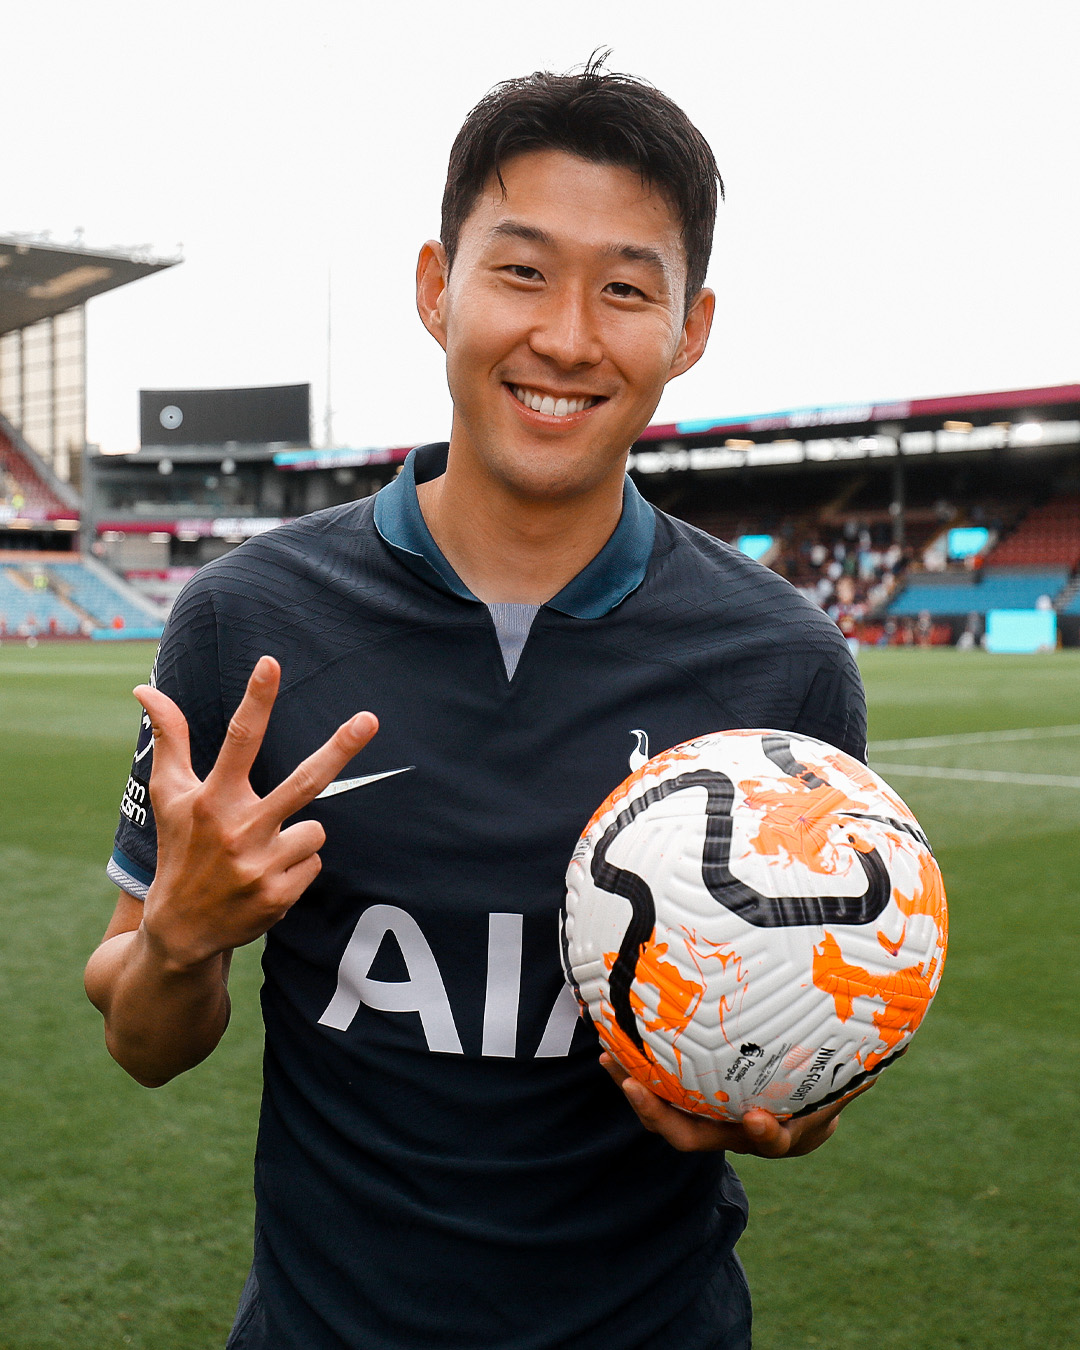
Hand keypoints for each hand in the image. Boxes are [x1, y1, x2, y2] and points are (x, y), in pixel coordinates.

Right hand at [135, 655, 376, 969]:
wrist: (180, 930)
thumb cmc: (180, 848)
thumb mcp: (167, 795)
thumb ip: (169, 739)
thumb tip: (145, 688)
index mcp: (211, 799)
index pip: (238, 740)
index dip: (256, 700)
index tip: (271, 663)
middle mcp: (236, 828)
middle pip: (303, 780)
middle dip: (339, 748)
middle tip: (369, 719)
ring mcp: (259, 864)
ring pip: (314, 829)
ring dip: (297, 837)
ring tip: (260, 854)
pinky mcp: (278, 895)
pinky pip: (314, 862)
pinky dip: (297, 867)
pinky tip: (266, 878)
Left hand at [599, 1052, 870, 1156]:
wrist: (801, 1093)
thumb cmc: (832, 1078)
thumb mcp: (848, 1072)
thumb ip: (864, 1056)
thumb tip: (904, 1021)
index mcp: (781, 1128)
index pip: (772, 1140)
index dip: (765, 1133)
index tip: (759, 1118)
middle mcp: (736, 1129)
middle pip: (695, 1136)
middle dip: (660, 1116)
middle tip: (635, 1086)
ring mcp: (708, 1114)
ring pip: (666, 1111)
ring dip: (634, 1086)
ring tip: (607, 1052)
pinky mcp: (688, 1094)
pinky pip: (657, 1082)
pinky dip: (636, 1060)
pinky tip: (612, 1025)